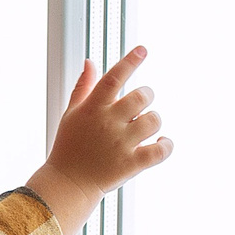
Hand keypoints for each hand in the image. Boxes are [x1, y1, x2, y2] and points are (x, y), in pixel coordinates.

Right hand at [27, 46, 172, 234]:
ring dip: (154, 121)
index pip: (114, 78)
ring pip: (154, 121)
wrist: (68, 184)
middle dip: (147, 96)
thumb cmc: (69, 146)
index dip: (130, 61)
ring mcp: (121, 144)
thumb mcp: (71, 114)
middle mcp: (108, 123)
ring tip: (145, 128)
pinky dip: (166, 145)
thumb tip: (90, 62)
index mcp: (92, 109)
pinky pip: (160, 150)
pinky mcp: (132, 164)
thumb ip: (83, 87)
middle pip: (142, 96)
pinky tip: (161, 143)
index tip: (143, 50)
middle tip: (142, 103)